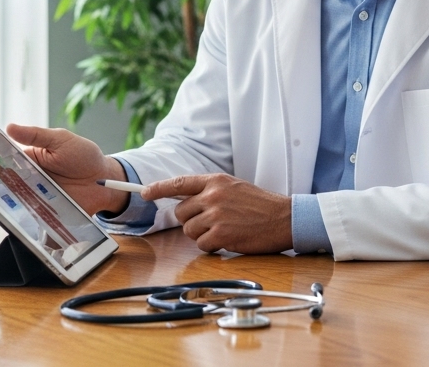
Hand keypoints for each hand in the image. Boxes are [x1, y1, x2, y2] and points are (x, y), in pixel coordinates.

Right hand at [5, 123, 127, 213]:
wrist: (105, 181)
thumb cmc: (83, 156)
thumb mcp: (61, 139)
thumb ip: (36, 135)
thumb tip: (10, 127)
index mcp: (31, 160)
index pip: (8, 160)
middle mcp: (31, 180)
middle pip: (9, 184)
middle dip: (2, 185)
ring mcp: (38, 197)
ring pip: (19, 202)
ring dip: (14, 202)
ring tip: (8, 202)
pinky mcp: (47, 213)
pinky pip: (34, 218)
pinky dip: (29, 219)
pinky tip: (25, 219)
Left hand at [143, 174, 292, 253]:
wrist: (284, 218)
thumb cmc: (261, 205)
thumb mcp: (234, 188)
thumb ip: (211, 192)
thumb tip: (187, 202)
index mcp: (216, 181)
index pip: (180, 183)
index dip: (159, 188)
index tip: (145, 192)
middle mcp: (213, 196)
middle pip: (181, 213)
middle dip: (191, 221)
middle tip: (211, 223)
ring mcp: (216, 216)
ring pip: (189, 231)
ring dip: (203, 235)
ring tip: (224, 230)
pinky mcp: (221, 235)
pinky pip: (202, 245)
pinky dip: (212, 246)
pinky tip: (229, 239)